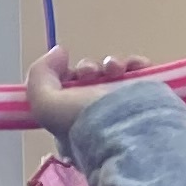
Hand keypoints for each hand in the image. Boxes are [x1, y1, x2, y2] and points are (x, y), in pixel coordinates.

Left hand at [26, 44, 143, 145]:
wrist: (129, 132)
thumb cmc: (84, 122)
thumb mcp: (45, 103)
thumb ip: (39, 75)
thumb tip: (59, 52)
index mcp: (72, 124)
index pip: (66, 93)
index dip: (65, 77)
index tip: (68, 73)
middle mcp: (97, 116)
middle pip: (90, 79)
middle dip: (88, 68)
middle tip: (91, 73)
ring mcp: (123, 107)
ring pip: (114, 74)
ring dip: (112, 64)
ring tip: (116, 69)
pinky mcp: (146, 98)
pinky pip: (140, 73)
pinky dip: (137, 64)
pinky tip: (136, 67)